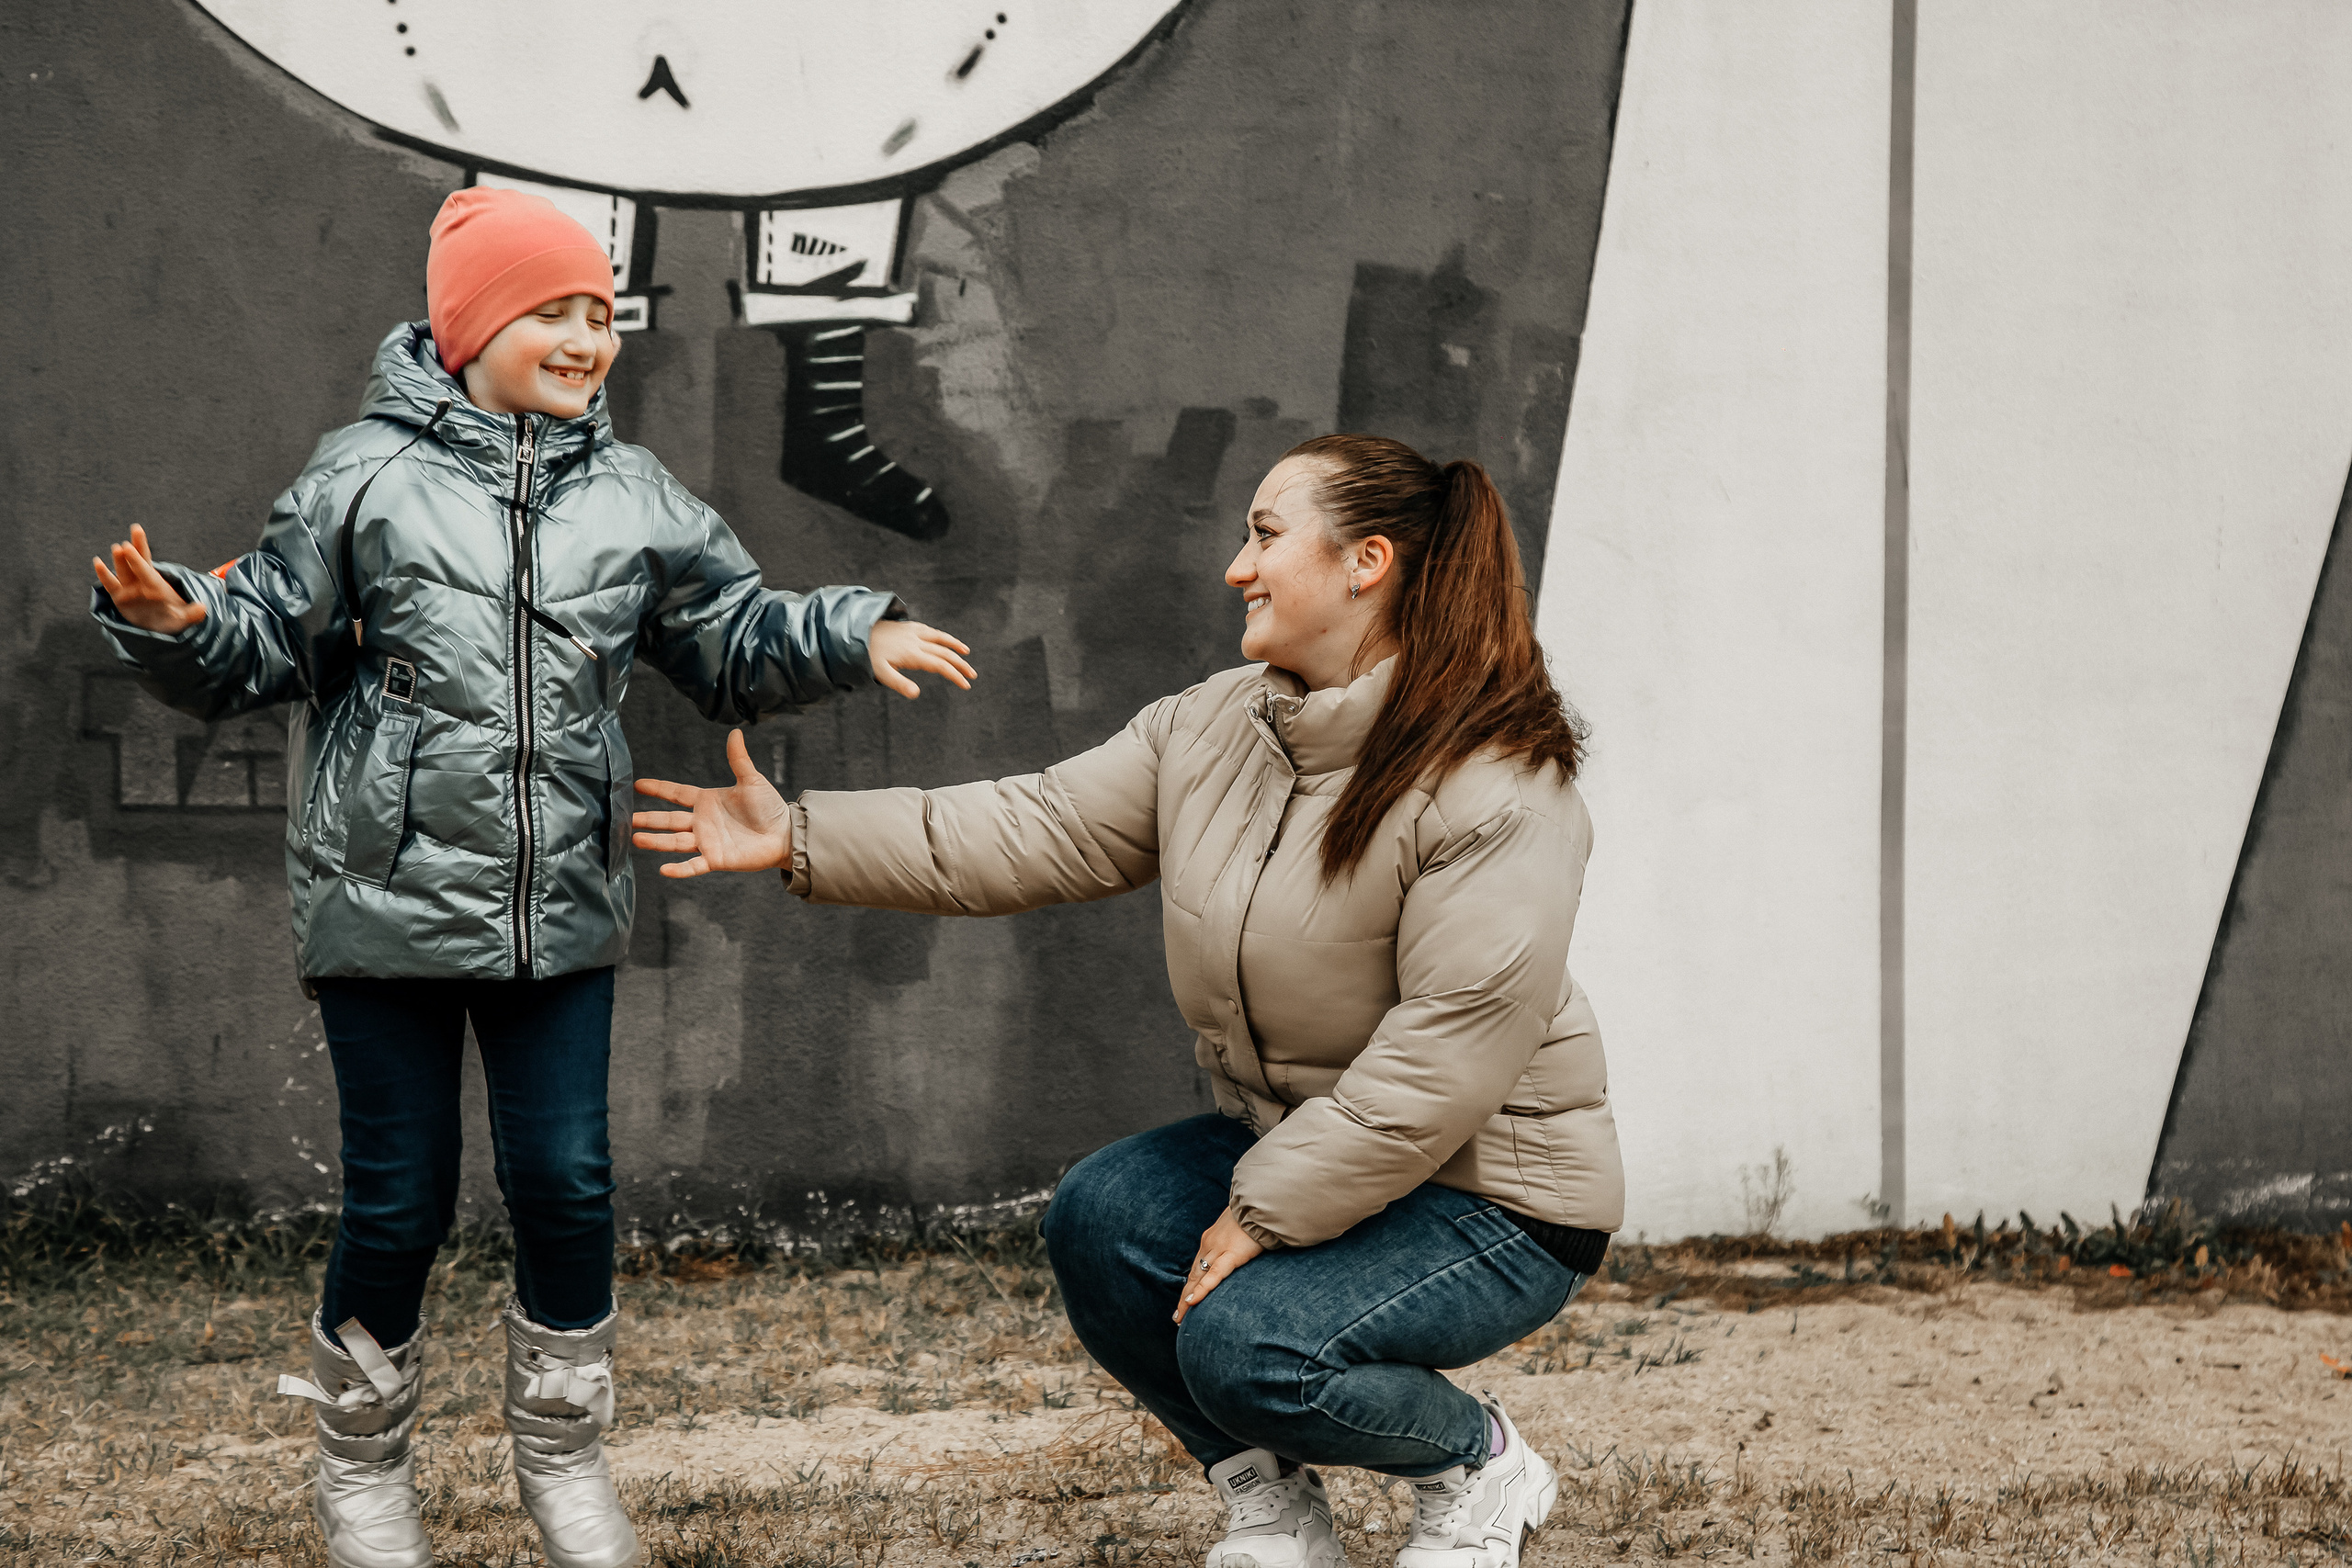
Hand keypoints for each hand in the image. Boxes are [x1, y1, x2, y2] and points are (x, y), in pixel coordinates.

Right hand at [93, 524, 205, 636]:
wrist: (159, 628)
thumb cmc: (172, 620)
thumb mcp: (184, 619)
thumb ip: (192, 614)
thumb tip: (204, 609)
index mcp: (157, 586)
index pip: (147, 570)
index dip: (138, 558)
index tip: (130, 545)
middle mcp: (142, 583)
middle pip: (137, 563)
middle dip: (134, 550)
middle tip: (131, 536)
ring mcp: (129, 588)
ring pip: (123, 572)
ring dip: (119, 561)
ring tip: (116, 548)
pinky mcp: (119, 597)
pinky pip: (110, 584)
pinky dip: (104, 574)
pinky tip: (97, 562)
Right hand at [631, 729, 791, 877]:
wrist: (785, 833)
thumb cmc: (770, 807)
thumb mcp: (752, 780)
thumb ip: (739, 759)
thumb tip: (736, 733)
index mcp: (708, 801)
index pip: (677, 793)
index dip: (658, 789)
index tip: (637, 785)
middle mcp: (702, 822)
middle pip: (669, 819)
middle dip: (648, 818)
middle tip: (626, 818)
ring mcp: (707, 841)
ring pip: (675, 841)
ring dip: (656, 841)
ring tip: (635, 838)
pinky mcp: (716, 859)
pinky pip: (694, 865)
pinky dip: (680, 869)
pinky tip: (663, 870)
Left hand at [868, 620, 974, 698]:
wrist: (856, 631)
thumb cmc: (868, 655)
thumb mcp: (881, 673)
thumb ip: (900, 684)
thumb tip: (916, 694)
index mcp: (913, 654)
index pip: (940, 665)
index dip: (955, 675)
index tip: (966, 685)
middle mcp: (916, 641)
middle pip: (944, 653)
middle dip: (960, 665)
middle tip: (972, 676)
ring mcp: (913, 632)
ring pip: (940, 637)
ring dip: (955, 645)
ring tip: (966, 652)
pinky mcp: (908, 626)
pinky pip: (930, 630)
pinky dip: (941, 636)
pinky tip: (944, 640)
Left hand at [1173, 1207, 1264, 1324]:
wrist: (1261, 1202)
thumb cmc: (1254, 1214)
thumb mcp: (1240, 1226)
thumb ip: (1236, 1239)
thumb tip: (1241, 1248)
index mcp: (1211, 1238)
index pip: (1197, 1266)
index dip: (1191, 1284)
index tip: (1185, 1299)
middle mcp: (1209, 1244)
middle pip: (1193, 1275)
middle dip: (1184, 1297)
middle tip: (1177, 1317)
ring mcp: (1218, 1248)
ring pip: (1198, 1278)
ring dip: (1187, 1299)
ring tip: (1180, 1317)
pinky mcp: (1231, 1254)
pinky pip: (1213, 1275)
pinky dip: (1202, 1289)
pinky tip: (1191, 1302)